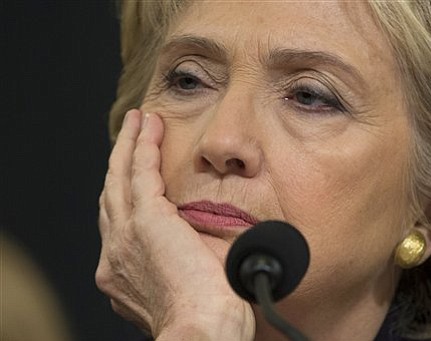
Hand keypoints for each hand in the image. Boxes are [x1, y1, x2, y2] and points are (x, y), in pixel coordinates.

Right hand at [95, 109, 254, 339]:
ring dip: (128, 146)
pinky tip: (148, 125)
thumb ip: (187, 260)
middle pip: (112, 195)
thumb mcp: (187, 285)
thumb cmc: (207, 317)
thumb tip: (209, 244)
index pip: (120, 224)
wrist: (204, 330)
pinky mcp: (145, 219)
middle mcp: (115, 253)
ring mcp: (125, 235)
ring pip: (120, 177)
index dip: (126, 197)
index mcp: (124, 272)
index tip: (137, 179)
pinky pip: (139, 170)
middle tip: (130, 138)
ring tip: (137, 122)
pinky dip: (142, 145)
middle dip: (120, 164)